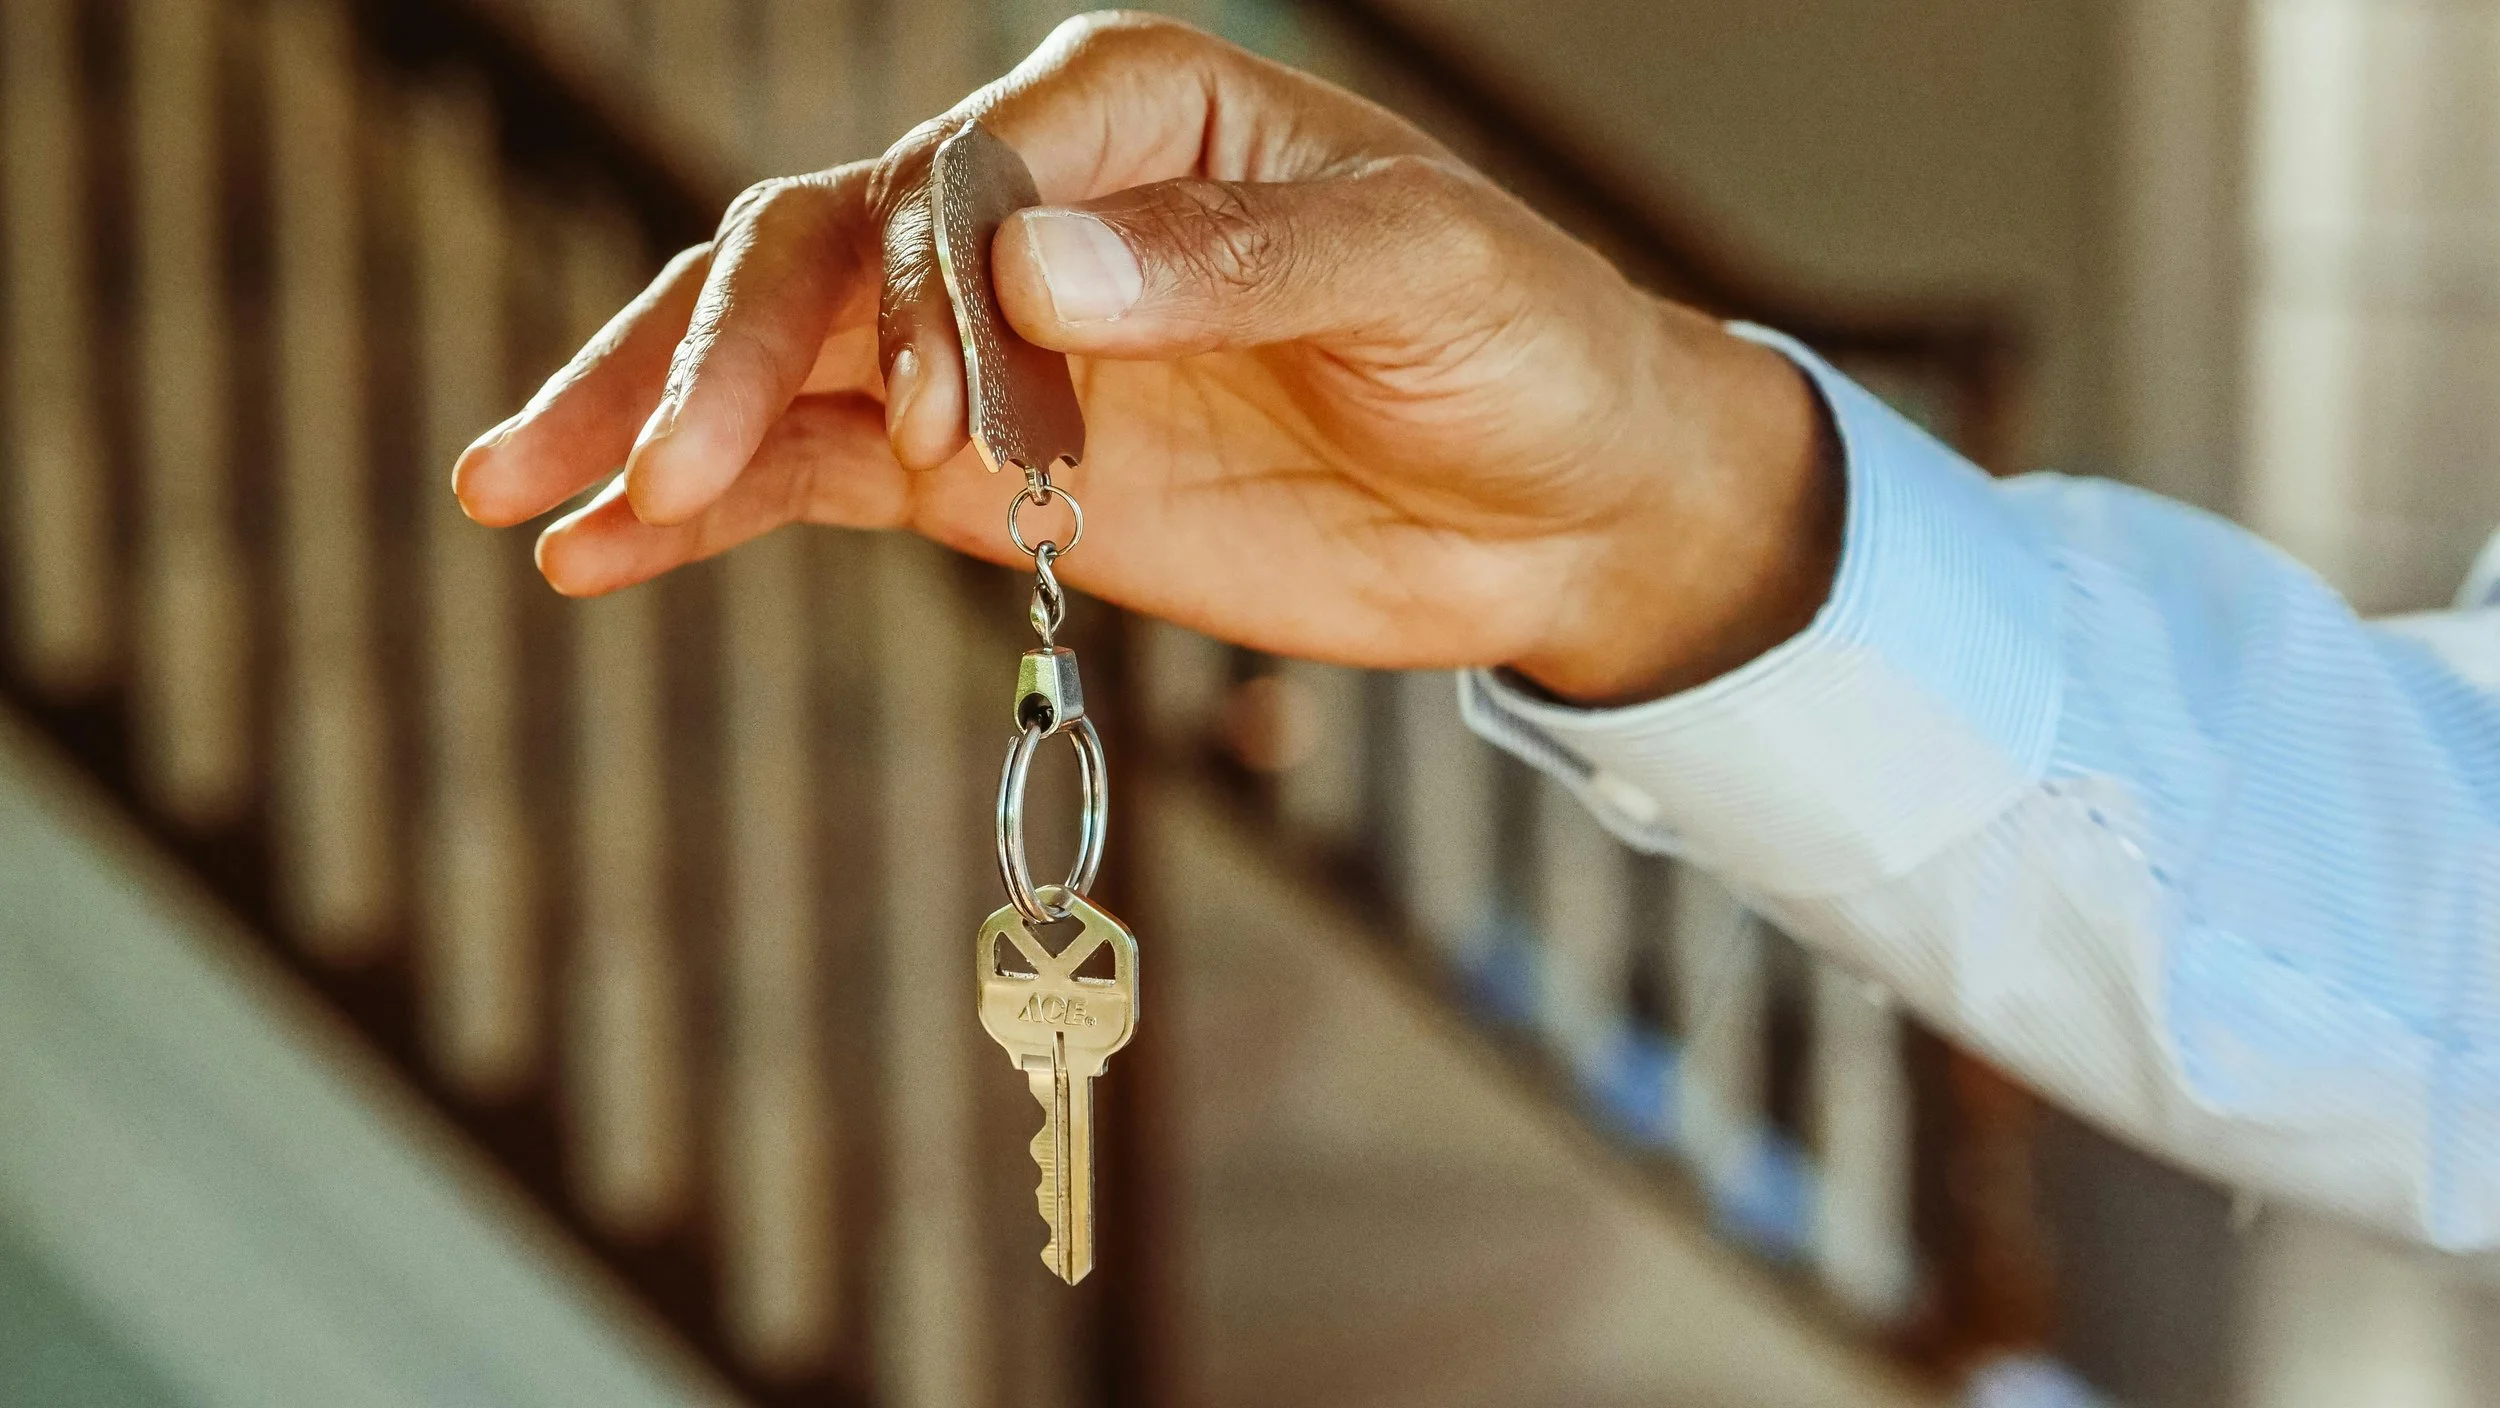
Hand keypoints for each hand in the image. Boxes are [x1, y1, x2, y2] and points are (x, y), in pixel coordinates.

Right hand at [451, 11, 1837, 704]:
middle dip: (715, 355)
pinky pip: (816, 477)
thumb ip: (1232, 263)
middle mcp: (1029, 209)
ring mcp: (992, 348)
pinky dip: (711, 514)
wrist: (1562, 502)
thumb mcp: (1424, 274)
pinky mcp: (987, 472)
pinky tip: (601, 555)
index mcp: (1128, 109)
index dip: (924, 297)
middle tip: (634, 469)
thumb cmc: (1525, 347)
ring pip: (778, 357)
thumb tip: (1031, 266)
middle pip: (819, 251)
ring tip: (518, 493)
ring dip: (650, 418)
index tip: (939, 432)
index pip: (961, 174)